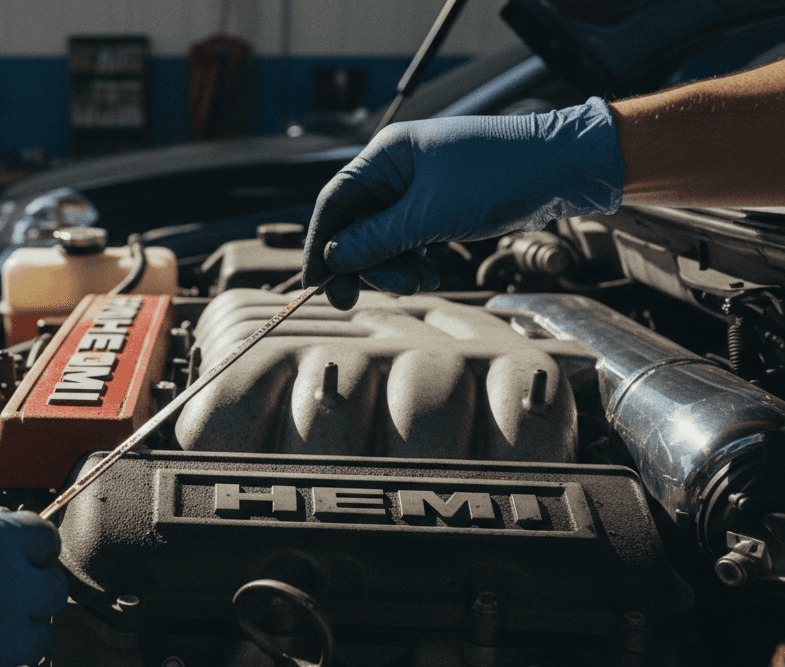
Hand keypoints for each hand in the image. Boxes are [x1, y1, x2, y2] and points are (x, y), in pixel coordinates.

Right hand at [302, 96, 623, 308]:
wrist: (565, 168)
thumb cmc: (500, 177)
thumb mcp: (429, 216)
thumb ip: (375, 239)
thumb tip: (333, 258)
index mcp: (386, 155)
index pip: (333, 202)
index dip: (321, 244)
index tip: (317, 284)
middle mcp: (396, 169)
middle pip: (356, 224)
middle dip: (367, 263)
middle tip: (378, 294)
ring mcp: (418, 187)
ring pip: (383, 237)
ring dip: (395, 266)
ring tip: (423, 280)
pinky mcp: (439, 205)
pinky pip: (409, 238)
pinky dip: (415, 259)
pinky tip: (433, 272)